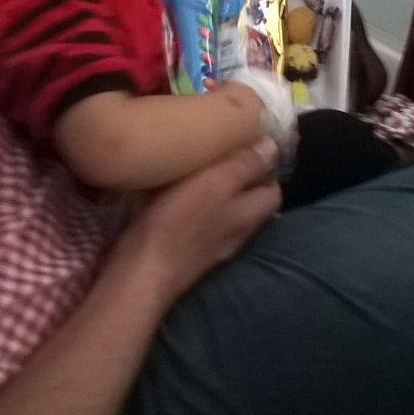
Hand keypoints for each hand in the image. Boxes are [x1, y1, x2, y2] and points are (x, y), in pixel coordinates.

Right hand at [116, 139, 280, 305]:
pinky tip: (174, 192)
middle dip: (238, 176)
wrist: (140, 270)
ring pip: (221, 211)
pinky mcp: (186, 250)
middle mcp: (235, 233)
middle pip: (248, 202)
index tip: (247, 144)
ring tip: (197, 165)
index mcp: (249, 215)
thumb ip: (244, 166)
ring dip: (213, 190)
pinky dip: (191, 204)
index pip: (273, 191)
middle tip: (220, 150)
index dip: (265, 167)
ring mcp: (210, 245)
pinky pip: (196, 221)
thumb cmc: (179, 223)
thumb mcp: (215, 184)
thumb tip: (272, 146)